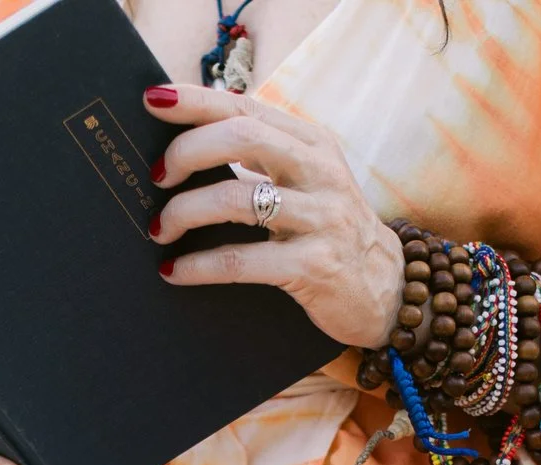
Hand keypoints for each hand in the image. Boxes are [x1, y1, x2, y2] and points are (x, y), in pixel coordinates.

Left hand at [143, 83, 403, 349]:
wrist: (387, 288)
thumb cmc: (327, 230)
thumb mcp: (306, 181)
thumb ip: (262, 156)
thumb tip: (185, 144)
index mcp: (312, 144)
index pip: (246, 107)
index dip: (196, 101)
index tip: (153, 100)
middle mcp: (321, 172)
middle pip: (242, 137)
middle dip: (187, 152)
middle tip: (156, 176)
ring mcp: (322, 218)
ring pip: (235, 199)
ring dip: (183, 212)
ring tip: (159, 229)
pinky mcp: (315, 266)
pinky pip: (241, 260)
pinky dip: (198, 265)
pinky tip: (174, 272)